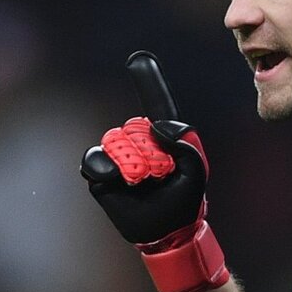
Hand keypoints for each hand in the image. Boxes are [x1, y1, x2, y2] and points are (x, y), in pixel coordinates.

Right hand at [80, 51, 227, 291]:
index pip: (156, 103)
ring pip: (115, 140)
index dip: (148, 81)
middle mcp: (139, 141)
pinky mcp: (102, 175)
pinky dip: (105, 165)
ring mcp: (119, 156)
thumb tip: (156, 127)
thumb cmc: (185, 201)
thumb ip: (186, 143)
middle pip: (134, 127)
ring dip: (131, 162)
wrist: (166, 232)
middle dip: (149, 151)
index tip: (138, 59)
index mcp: (163, 136)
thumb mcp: (196, 171)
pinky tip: (117, 177)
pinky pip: (95, 159)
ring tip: (143, 182)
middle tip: (161, 175)